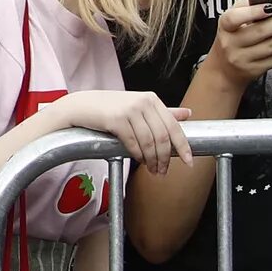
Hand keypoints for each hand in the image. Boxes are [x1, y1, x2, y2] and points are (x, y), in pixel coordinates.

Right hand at [47, 89, 191, 173]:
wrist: (81, 106)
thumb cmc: (111, 108)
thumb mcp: (139, 106)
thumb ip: (163, 112)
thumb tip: (188, 113)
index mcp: (152, 99)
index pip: (174, 126)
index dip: (183, 146)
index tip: (189, 161)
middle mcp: (142, 102)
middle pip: (162, 137)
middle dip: (165, 158)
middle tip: (163, 171)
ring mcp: (129, 109)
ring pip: (149, 142)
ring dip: (152, 160)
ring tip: (152, 170)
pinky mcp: (116, 119)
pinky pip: (133, 143)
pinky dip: (138, 155)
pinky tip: (139, 160)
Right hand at [196, 2, 271, 91]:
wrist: (224, 70)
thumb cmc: (231, 38)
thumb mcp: (230, 21)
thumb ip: (246, 8)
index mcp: (225, 26)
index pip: (234, 18)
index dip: (253, 12)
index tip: (271, 6)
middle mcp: (232, 43)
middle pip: (261, 32)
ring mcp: (245, 58)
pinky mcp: (257, 69)